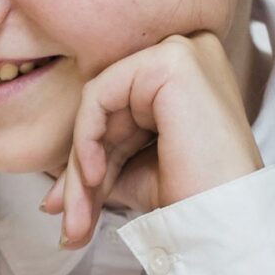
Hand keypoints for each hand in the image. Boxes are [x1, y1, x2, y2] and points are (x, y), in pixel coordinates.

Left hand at [42, 32, 262, 250]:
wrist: (223, 222)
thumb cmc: (189, 197)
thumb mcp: (133, 169)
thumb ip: (95, 157)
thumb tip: (51, 195)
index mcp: (185, 72)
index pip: (117, 106)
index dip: (89, 156)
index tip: (69, 210)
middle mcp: (189, 50)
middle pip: (107, 105)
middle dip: (81, 168)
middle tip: (71, 224)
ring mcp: (182, 50)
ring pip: (97, 102)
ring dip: (80, 163)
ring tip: (78, 216)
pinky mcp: (170, 60)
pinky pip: (98, 95)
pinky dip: (86, 138)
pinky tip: (93, 176)